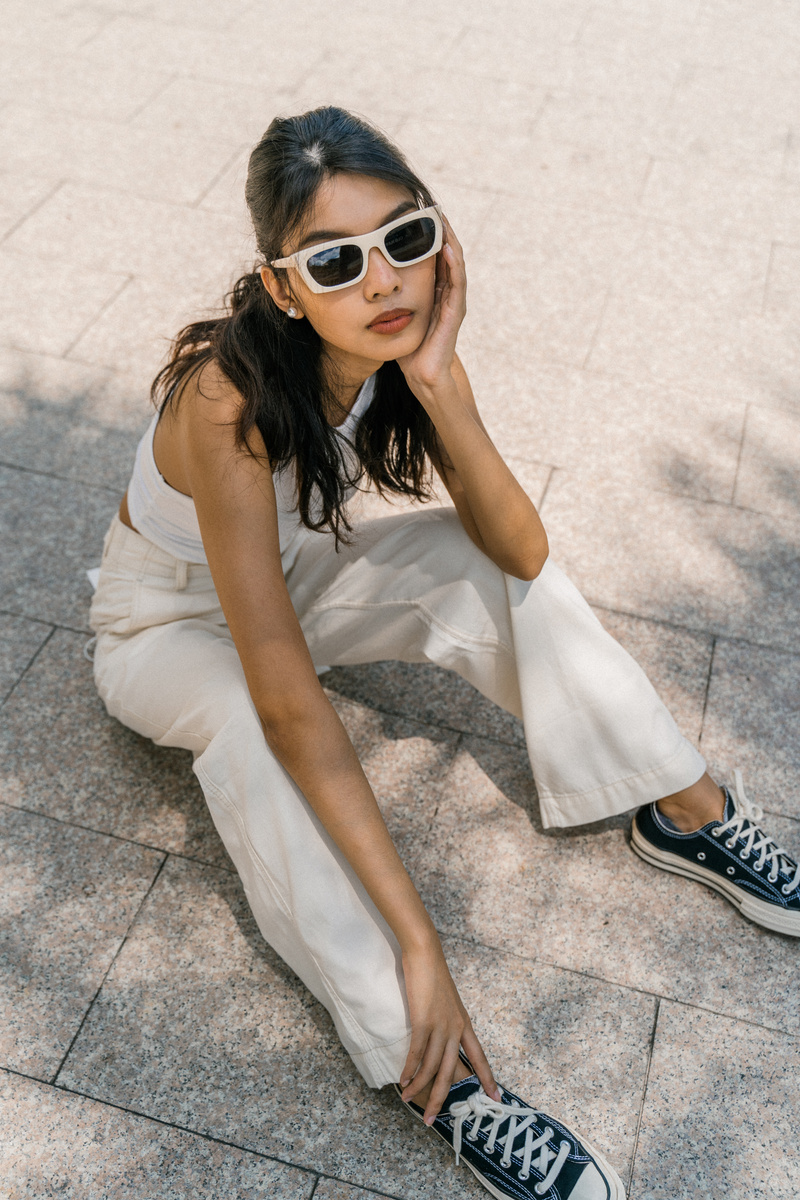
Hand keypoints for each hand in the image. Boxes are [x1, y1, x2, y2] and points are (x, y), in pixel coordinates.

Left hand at [396, 215, 466, 395]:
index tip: (414, 211)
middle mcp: (445, 292)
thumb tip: (361, 278)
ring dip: (450, 239)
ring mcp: (452, 301)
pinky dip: (453, 263)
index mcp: (431, 290)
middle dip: (440, 229)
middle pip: (445, 252)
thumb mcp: (393, 314)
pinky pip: (457, 282)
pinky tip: (447, 247)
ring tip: (442, 218)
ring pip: (455, 262)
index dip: (425, 234)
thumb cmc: (407, 347)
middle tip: (430, 206)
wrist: (422, 374)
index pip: (431, 254)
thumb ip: (386, 297)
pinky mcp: (455, 312)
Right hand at [399, 941, 499, 1123]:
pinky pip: (417, 1053)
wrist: (425, 953)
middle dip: (443, 1098)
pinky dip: (409, 1069)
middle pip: (451, 1072)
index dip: (487, 1078)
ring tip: (407, 1099)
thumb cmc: (433, 974)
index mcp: (464, 1023)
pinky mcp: (423, 1020)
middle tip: (433, 1121)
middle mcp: (456, 1028)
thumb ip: (446, 1019)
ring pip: (432, 1067)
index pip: (480, 1056)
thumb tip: (440, 1033)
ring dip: (419, 1087)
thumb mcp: (446, 1000)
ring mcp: (440, 1025)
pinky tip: (403, 1080)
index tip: (496, 1098)